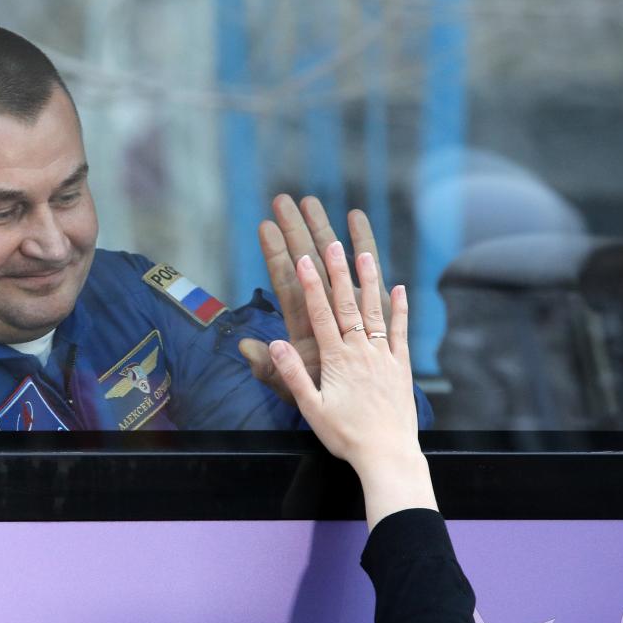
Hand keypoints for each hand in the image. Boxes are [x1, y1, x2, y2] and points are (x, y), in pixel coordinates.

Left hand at [239, 194, 389, 402]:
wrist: (369, 423)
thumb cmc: (332, 412)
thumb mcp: (296, 392)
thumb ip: (273, 370)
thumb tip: (246, 348)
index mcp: (304, 327)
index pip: (287, 282)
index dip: (276, 255)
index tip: (266, 226)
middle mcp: (325, 312)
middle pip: (308, 262)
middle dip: (297, 231)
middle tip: (286, 199)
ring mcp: (351, 308)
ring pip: (337, 263)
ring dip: (327, 232)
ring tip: (318, 202)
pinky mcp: (376, 313)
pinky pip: (371, 275)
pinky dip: (365, 250)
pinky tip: (359, 225)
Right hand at [266, 242, 436, 529]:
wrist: (387, 455)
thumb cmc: (345, 435)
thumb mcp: (312, 409)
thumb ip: (293, 375)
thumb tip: (274, 343)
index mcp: (336, 360)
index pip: (321, 315)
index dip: (311, 285)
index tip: (304, 259)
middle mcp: (360, 351)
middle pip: (347, 305)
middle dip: (337, 272)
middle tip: (332, 243)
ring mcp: (383, 356)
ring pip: (374, 311)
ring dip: (369, 281)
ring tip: (363, 253)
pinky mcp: (401, 367)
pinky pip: (400, 332)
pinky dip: (399, 310)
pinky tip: (399, 289)